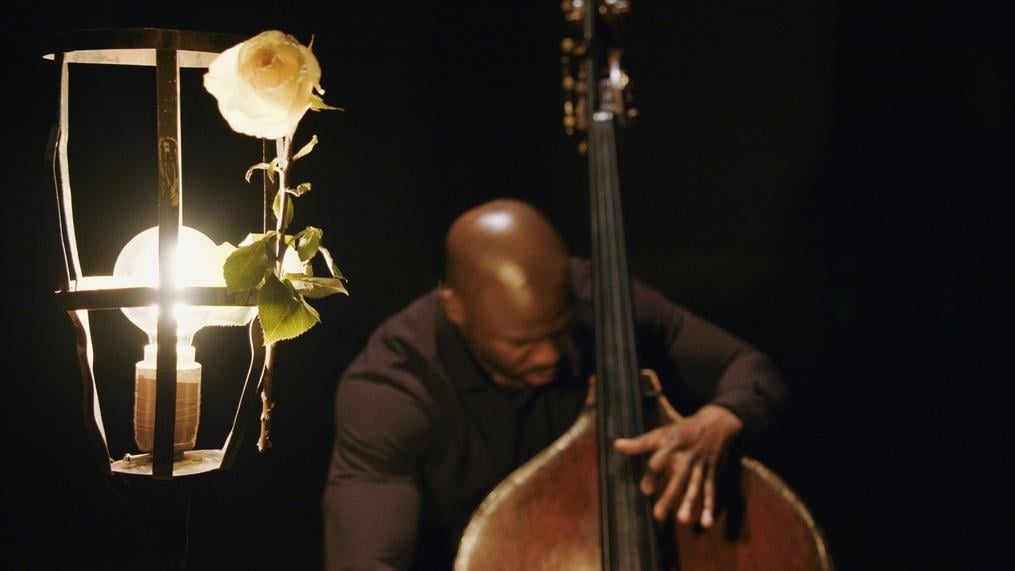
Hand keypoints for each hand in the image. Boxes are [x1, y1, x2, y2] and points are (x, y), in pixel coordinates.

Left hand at [613, 404, 742, 527]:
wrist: (715, 424)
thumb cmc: (680, 432)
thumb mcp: (660, 434)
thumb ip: (640, 443)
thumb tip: (616, 445)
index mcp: (672, 446)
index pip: (660, 460)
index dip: (652, 475)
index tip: (646, 490)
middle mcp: (686, 457)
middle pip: (679, 476)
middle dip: (670, 495)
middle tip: (658, 515)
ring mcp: (700, 467)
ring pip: (696, 486)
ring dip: (690, 503)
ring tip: (683, 520)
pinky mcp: (710, 475)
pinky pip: (710, 492)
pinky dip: (709, 508)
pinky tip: (706, 524)